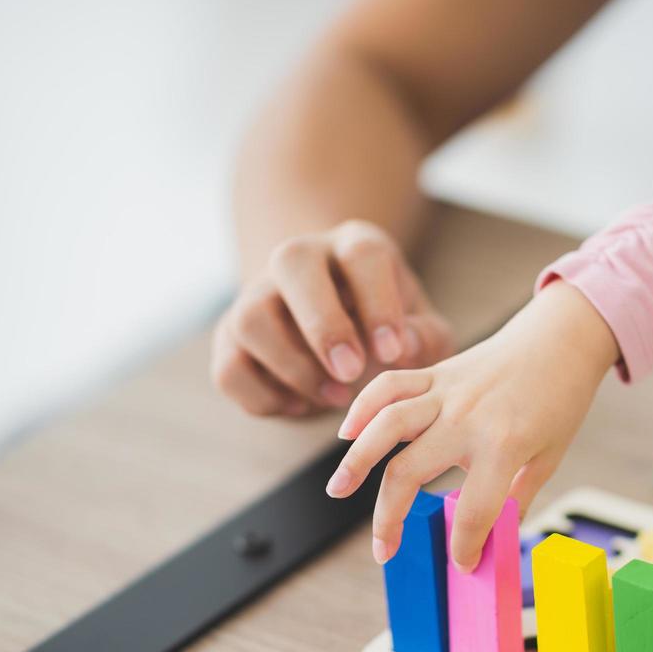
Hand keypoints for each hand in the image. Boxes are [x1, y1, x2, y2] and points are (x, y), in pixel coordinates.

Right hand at [211, 220, 454, 416]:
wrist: (339, 333)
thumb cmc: (389, 331)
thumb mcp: (421, 331)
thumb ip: (423, 337)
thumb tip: (403, 346)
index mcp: (353, 246)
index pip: (361, 254)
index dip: (377, 302)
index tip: (392, 352)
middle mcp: (299, 258)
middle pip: (291, 262)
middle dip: (322, 324)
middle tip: (352, 372)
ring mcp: (256, 294)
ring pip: (251, 317)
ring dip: (293, 368)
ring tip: (336, 397)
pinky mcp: (230, 337)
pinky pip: (229, 368)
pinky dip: (263, 397)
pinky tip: (300, 405)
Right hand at [325, 281, 619, 570]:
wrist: (561, 339)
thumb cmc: (560, 399)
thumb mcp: (549, 458)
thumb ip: (517, 498)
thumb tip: (493, 537)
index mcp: (502, 445)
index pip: (473, 511)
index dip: (465, 546)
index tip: (462, 562)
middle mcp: (466, 418)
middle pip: (409, 473)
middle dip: (389, 519)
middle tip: (383, 550)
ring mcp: (447, 392)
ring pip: (387, 425)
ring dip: (356, 459)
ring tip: (337, 490)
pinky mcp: (436, 372)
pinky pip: (390, 385)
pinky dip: (363, 406)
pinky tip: (347, 434)